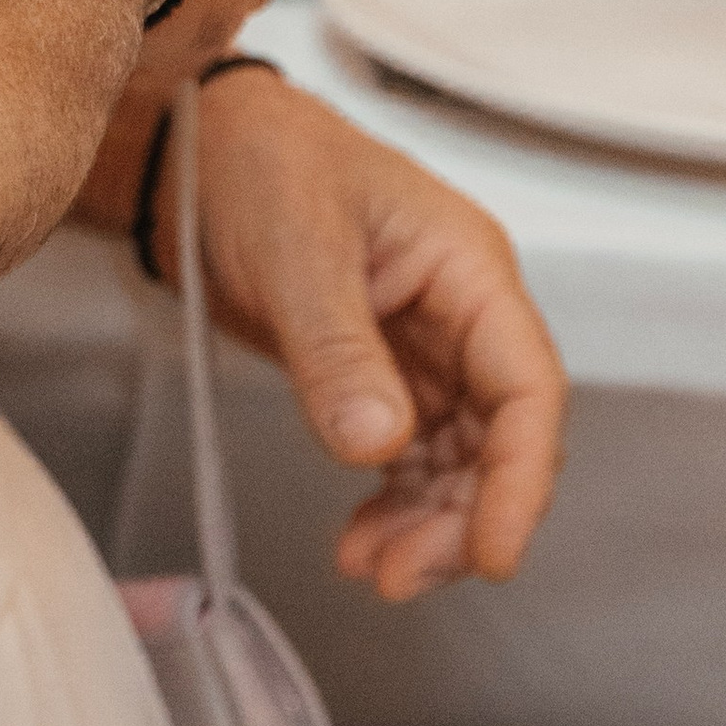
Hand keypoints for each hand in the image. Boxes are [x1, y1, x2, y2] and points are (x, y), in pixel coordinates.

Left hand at [176, 66, 564, 598]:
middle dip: (464, 516)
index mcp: (469, 270)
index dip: (520, 478)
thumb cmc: (262, 162)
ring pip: (458, 457)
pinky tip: (359, 539)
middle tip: (400, 576)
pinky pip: (410, 454)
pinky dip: (393, 501)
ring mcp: (424, 347)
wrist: (198, 148)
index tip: (492, 551)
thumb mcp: (296, 247)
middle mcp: (462, 313)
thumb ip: (337, 347)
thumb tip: (377, 442)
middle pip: (500, 437)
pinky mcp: (379, 372)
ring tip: (371, 571)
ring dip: (427, 521)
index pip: (527, 387)